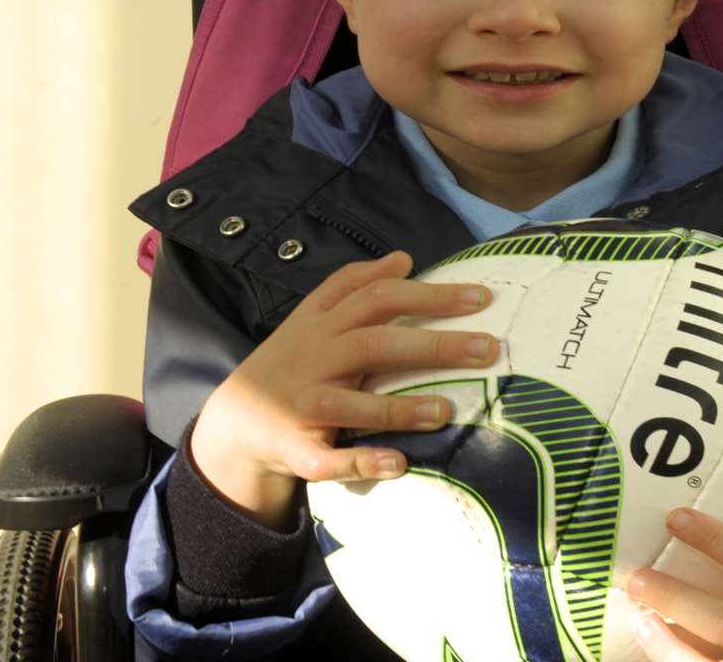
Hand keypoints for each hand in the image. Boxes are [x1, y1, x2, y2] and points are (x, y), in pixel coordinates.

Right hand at [188, 251, 498, 525]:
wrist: (233, 424)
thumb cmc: (291, 364)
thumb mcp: (314, 318)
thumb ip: (354, 286)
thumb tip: (402, 257)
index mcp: (323, 324)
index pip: (377, 297)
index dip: (427, 294)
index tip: (481, 298)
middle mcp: (314, 358)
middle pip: (374, 342)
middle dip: (433, 344)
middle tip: (489, 349)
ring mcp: (303, 405)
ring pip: (349, 405)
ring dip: (398, 409)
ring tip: (445, 411)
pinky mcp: (294, 450)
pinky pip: (327, 461)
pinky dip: (361, 462)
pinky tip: (399, 464)